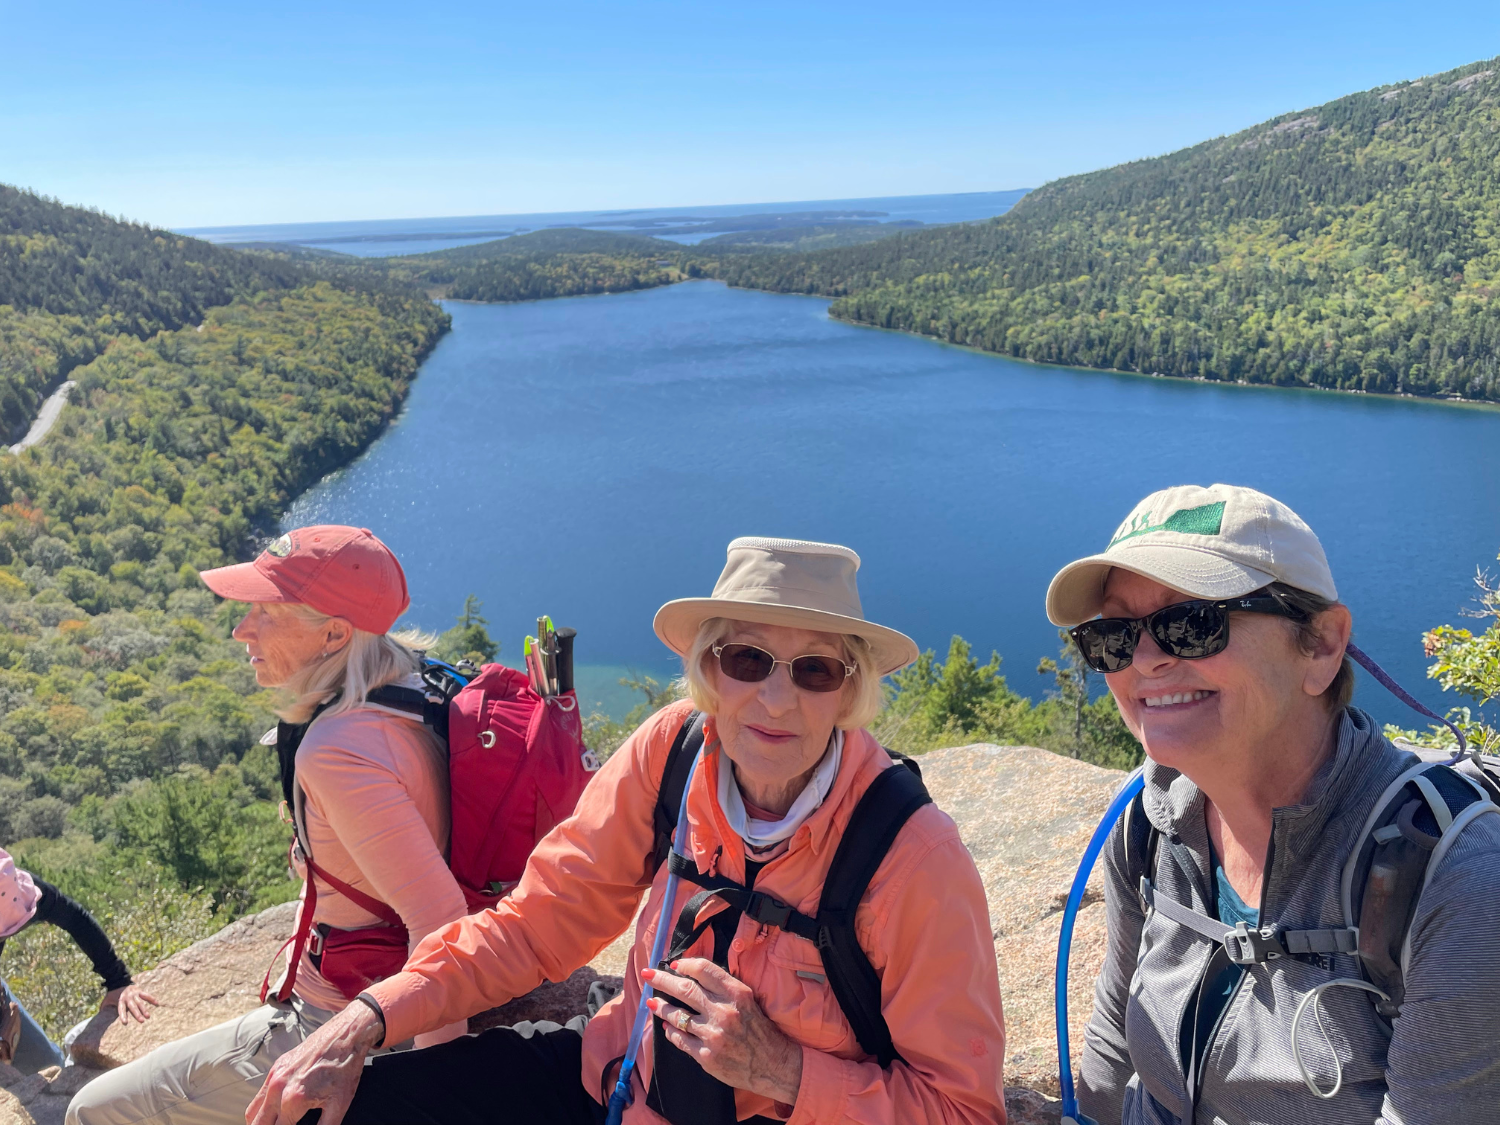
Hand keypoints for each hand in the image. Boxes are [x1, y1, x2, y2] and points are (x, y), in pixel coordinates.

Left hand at [102, 984, 158, 1023]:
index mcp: (120, 1000)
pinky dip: (152, 999)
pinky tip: (157, 1003)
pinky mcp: (139, 991)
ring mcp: (134, 994)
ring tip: (148, 1016)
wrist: (118, 981)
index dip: (123, 1015)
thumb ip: (104, 1007)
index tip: (125, 1022)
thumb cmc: (112, 993)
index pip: (121, 1009)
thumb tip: (100, 1017)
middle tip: (142, 1021)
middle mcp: (128, 997)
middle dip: (137, 1014)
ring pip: (140, 1002)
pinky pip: (146, 995)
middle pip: (133, 1007)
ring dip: (144, 1009)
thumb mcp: (106, 1000)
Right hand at [246, 1002, 383, 1124]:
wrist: (345, 1034)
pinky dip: (262, 1108)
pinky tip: (275, 1112)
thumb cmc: (345, 1068)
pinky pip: (259, 1095)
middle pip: (258, 1124)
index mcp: (293, 1100)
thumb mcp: (340, 1105)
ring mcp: (274, 1075)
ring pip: (253, 1112)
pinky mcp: (276, 1067)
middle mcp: (278, 1087)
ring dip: (261, 1122)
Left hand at [644, 958, 802, 1106]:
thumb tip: (692, 974)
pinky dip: (671, 1031)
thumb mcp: (747, 1000)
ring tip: (652, 1003)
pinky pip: (680, 1039)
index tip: (675, 964)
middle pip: (685, 989)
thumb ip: (723, 987)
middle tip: (647, 974)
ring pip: (677, 1015)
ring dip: (661, 1007)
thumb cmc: (758, 1029)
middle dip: (662, 980)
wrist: (772, 1064)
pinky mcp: (706, 1056)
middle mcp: (724, 1011)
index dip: (686, 964)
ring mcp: (713, 1034)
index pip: (704, 970)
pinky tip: (667, 1027)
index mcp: (736, 993)